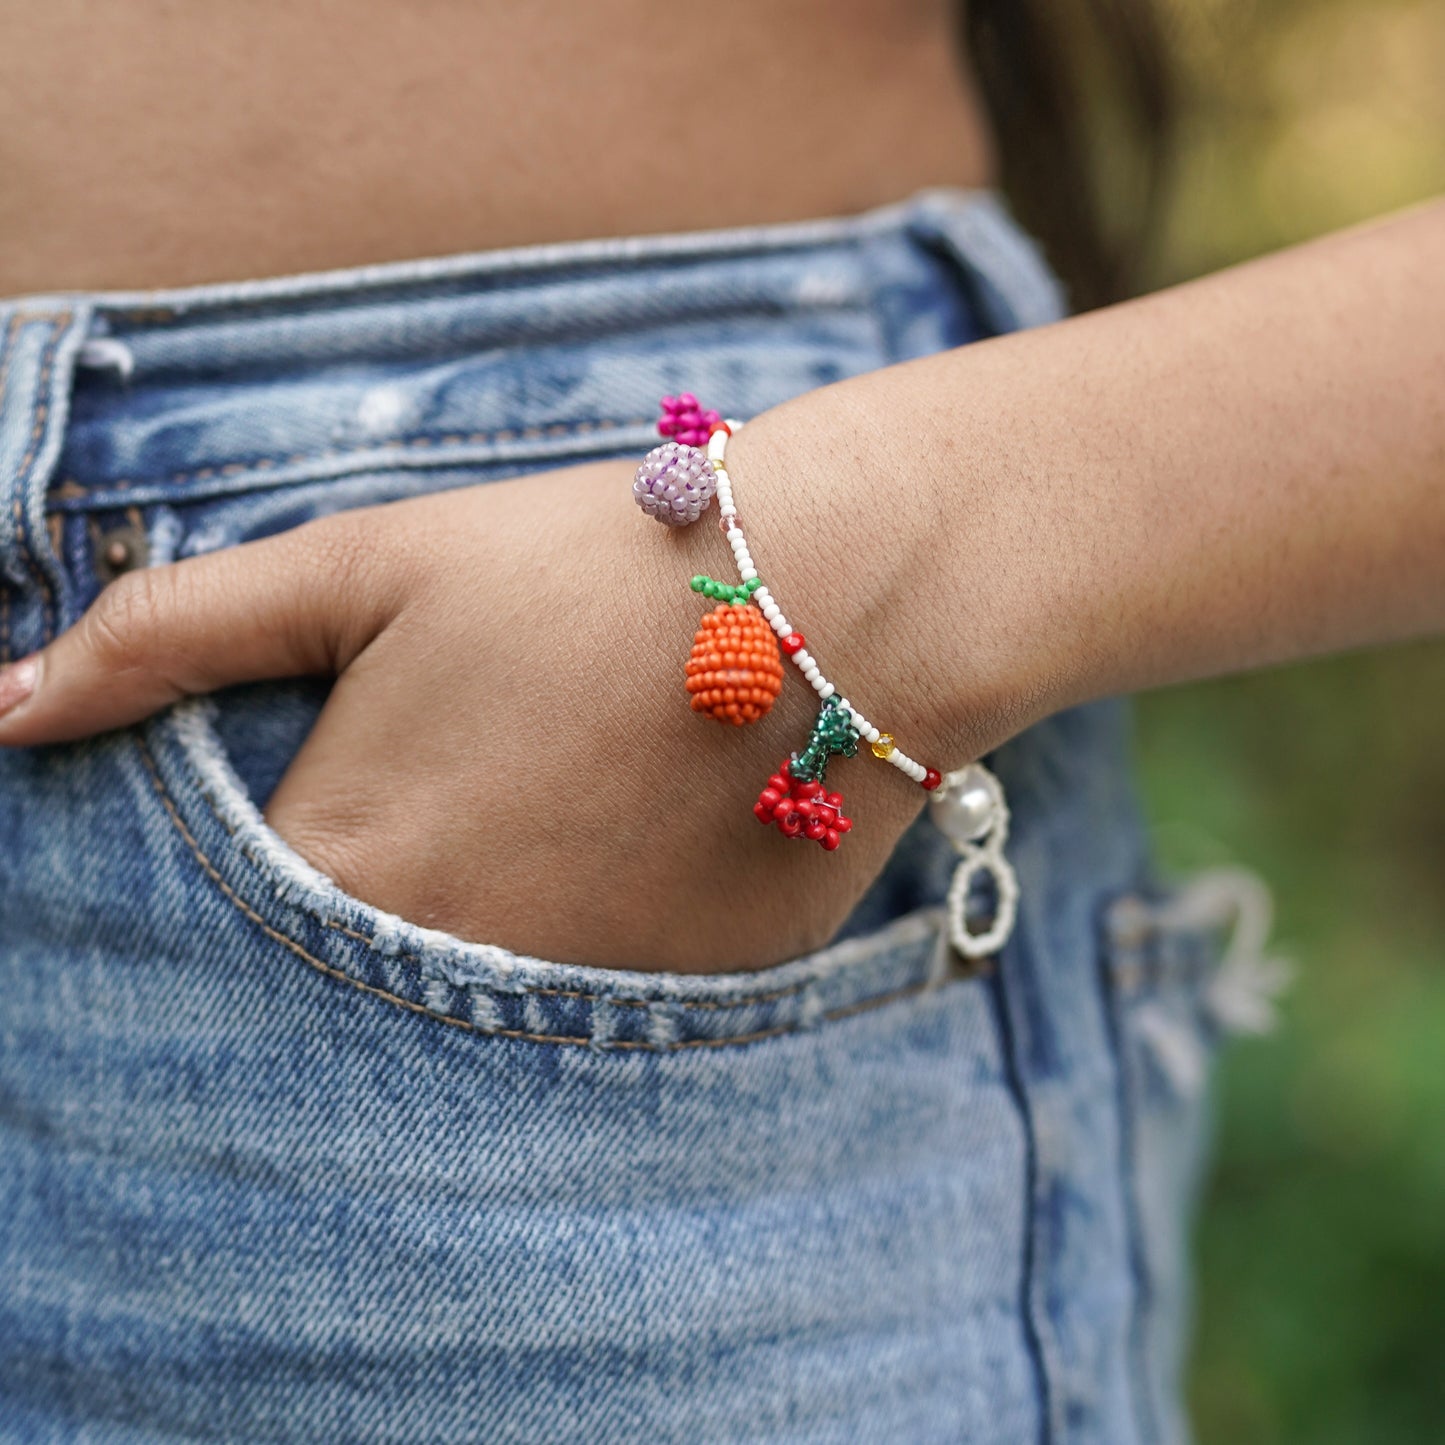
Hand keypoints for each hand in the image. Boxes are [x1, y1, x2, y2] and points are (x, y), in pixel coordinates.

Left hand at [0, 454, 957, 972]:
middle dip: (372, 897)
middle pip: (355, 979)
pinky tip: (635, 840)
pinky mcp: (685, 1004)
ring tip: (552, 801)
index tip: (325, 794)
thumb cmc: (581, 562)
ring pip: (479, 1001)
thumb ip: (170, 635)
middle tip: (453, 792)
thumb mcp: (365, 566)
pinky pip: (598, 1004)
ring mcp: (581, 1002)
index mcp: (353, 861)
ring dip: (485, 921)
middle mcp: (457, 967)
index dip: (263, 855)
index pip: (221, 934)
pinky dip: (590, 937)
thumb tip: (7, 706)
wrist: (832, 597)